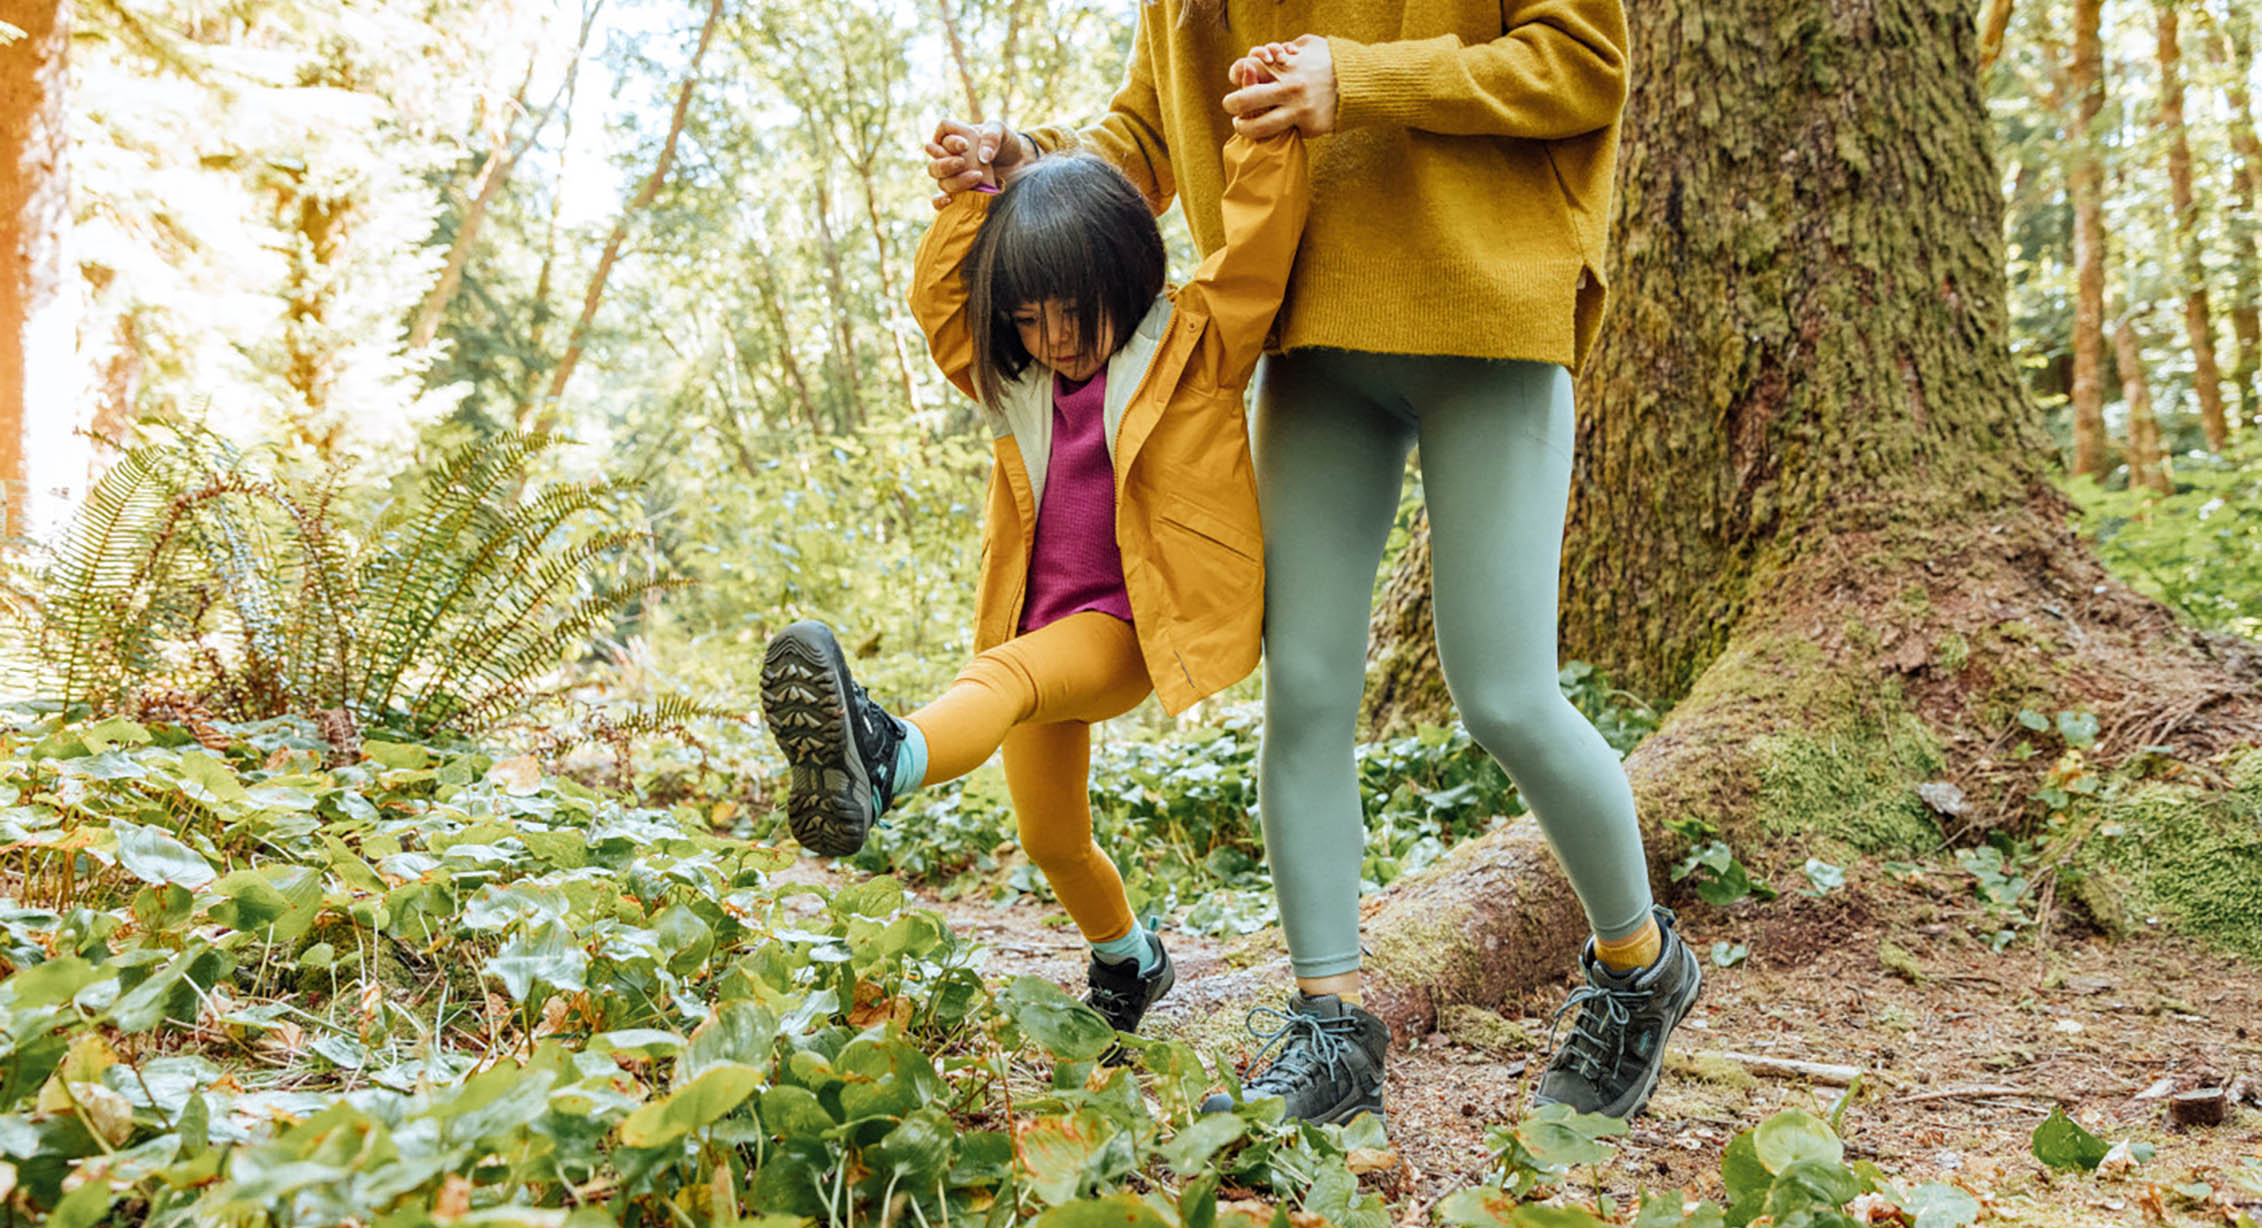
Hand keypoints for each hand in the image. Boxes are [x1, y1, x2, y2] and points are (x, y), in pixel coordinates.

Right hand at [923, 119, 1035, 208]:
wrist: (1017, 163)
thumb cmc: (1005, 142)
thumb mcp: (1000, 131)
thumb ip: (992, 136)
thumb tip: (983, 157)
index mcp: (956, 135)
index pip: (942, 133)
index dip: (949, 141)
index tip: (965, 145)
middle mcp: (949, 156)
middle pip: (935, 162)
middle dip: (946, 164)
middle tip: (961, 162)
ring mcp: (952, 177)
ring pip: (940, 181)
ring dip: (955, 181)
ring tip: (977, 177)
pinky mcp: (958, 193)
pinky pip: (939, 201)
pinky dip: (940, 202)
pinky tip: (950, 200)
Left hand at [1222, 34, 1336, 138]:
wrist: (1361, 82)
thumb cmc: (1331, 60)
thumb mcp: (1307, 45)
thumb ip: (1285, 50)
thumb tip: (1265, 56)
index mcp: (1285, 67)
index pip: (1245, 70)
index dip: (1237, 75)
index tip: (1238, 80)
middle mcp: (1288, 90)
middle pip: (1244, 101)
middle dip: (1232, 106)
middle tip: (1231, 109)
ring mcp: (1299, 112)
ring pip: (1259, 128)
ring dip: (1246, 128)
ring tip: (1243, 126)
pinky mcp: (1310, 128)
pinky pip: (1288, 131)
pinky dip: (1285, 128)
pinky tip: (1285, 123)